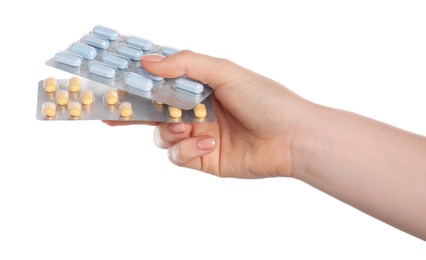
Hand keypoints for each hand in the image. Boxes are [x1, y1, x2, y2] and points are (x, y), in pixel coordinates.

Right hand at [105, 51, 309, 177]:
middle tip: (114, 113)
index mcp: (202, 87)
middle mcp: (197, 111)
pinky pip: (178, 156)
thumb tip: (148, 61)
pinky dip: (187, 149)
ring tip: (188, 127)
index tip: (116, 83)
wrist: (291, 138)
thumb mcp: (224, 72)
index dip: (139, 84)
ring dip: (169, 131)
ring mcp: (199, 135)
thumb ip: (185, 64)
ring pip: (162, 135)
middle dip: (135, 112)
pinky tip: (207, 144)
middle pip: (155, 111)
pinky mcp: (203, 159)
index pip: (163, 83)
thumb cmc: (265, 99)